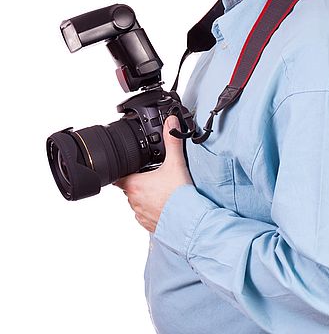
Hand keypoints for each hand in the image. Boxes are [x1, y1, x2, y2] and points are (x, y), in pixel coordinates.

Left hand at [114, 115, 192, 232]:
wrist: (189, 221)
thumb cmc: (179, 195)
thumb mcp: (176, 162)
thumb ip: (172, 140)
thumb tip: (171, 122)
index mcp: (134, 184)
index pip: (118, 176)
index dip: (123, 170)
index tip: (128, 167)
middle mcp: (133, 200)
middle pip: (129, 187)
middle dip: (138, 181)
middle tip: (154, 176)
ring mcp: (140, 214)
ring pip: (137, 202)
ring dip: (145, 196)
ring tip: (161, 190)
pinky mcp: (149, 225)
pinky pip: (146, 215)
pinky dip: (152, 209)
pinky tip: (165, 204)